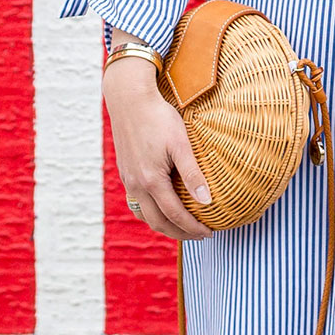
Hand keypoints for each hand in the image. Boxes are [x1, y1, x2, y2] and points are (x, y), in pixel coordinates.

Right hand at [102, 56, 215, 241]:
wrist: (129, 99)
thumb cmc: (158, 117)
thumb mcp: (180, 144)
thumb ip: (192, 174)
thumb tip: (207, 201)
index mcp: (151, 181)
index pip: (175, 216)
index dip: (193, 228)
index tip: (209, 233)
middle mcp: (136, 185)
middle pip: (158, 222)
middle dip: (179, 233)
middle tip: (199, 235)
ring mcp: (128, 180)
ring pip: (144, 214)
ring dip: (164, 224)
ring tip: (183, 225)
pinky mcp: (125, 171)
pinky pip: (137, 201)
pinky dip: (152, 211)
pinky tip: (164, 204)